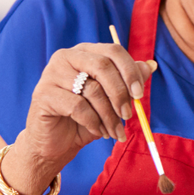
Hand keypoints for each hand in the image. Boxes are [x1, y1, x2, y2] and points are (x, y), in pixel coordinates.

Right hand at [14, 43, 155, 173]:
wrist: (55, 143)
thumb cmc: (86, 117)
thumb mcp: (112, 99)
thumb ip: (128, 81)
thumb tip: (150, 65)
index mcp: (85, 52)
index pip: (113, 51)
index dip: (130, 71)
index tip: (139, 94)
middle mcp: (66, 57)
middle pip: (103, 66)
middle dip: (121, 93)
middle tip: (128, 115)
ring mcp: (51, 74)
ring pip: (93, 90)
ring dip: (109, 115)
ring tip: (114, 130)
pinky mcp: (43, 94)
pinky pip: (78, 106)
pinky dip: (93, 122)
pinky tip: (98, 131)